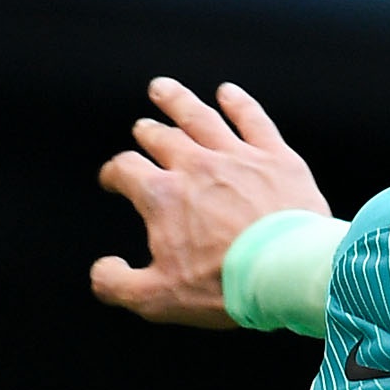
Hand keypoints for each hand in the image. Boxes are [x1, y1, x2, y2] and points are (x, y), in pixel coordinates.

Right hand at [91, 79, 324, 326]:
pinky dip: (238, 103)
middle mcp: (196, 166)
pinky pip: (252, 119)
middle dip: (147, 132)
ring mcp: (237, 156)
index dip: (115, 173)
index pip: (127, 170)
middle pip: (162, 137)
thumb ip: (118, 284)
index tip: (114, 179)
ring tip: (163, 89)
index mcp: (163, 197)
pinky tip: (228, 93)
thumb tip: (102, 271)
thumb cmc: (224, 287)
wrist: (287, 273)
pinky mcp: (275, 157)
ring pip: (200, 117)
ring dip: (178, 101)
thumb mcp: (158, 300)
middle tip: (143, 128)